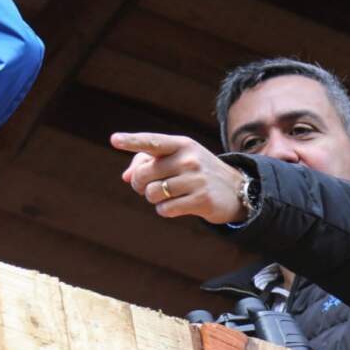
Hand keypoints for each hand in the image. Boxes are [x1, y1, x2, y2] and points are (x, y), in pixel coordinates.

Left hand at [110, 132, 248, 224]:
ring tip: (165, 194)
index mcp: (180, 144)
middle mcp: (188, 159)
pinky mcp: (202, 200)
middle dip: (138, 183)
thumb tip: (126, 177)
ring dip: (152, 198)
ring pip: (152, 193)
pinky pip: (165, 209)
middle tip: (147, 185)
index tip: (114, 140)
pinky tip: (176, 205)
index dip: (131, 141)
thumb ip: (146, 162)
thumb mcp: (176, 159)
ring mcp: (196, 180)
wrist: (236, 189)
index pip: (152, 142)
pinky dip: (163, 209)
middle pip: (143, 174)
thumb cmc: (195, 171)